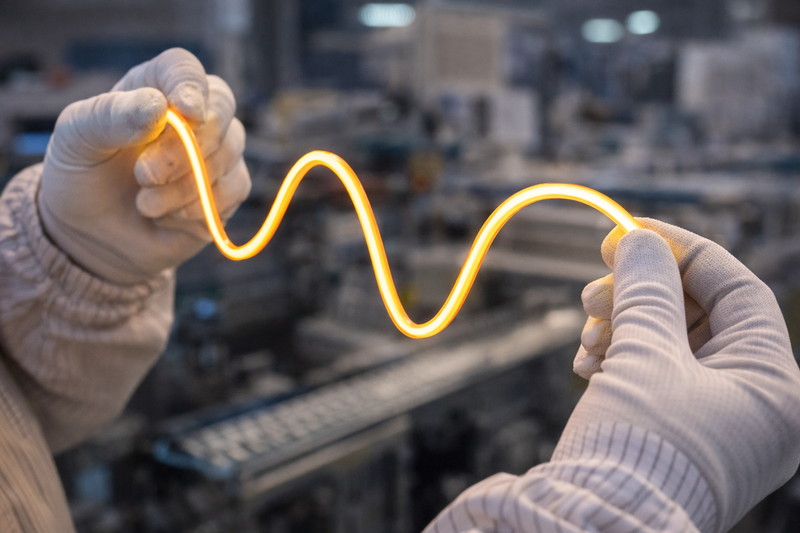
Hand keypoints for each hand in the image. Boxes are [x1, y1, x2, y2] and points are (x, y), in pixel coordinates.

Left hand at [39, 48, 250, 283]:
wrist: (92, 235)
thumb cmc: (82, 176)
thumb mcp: (76, 140)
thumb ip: (111, 116)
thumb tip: (158, 106)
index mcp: (154, 88)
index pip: (184, 69)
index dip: (190, 85)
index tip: (187, 113)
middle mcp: (194, 114)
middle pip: (220, 109)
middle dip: (184, 148)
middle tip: (143, 175)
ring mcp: (216, 152)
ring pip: (228, 154)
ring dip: (185, 186)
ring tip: (144, 204)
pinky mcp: (228, 189)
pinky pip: (233, 190)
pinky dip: (198, 208)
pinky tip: (167, 217)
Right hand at [567, 218, 799, 530]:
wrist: (601, 526)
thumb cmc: (637, 447)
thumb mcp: (644, 355)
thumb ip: (645, 288)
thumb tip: (639, 240)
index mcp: (773, 385)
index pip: (736, 289)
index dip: (680, 250)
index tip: (628, 232)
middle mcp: (756, 404)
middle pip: (699, 316)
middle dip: (640, 296)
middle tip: (592, 293)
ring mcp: (719, 422)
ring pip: (672, 345)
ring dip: (623, 328)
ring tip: (585, 340)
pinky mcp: (682, 435)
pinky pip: (658, 378)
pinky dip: (622, 361)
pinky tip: (588, 364)